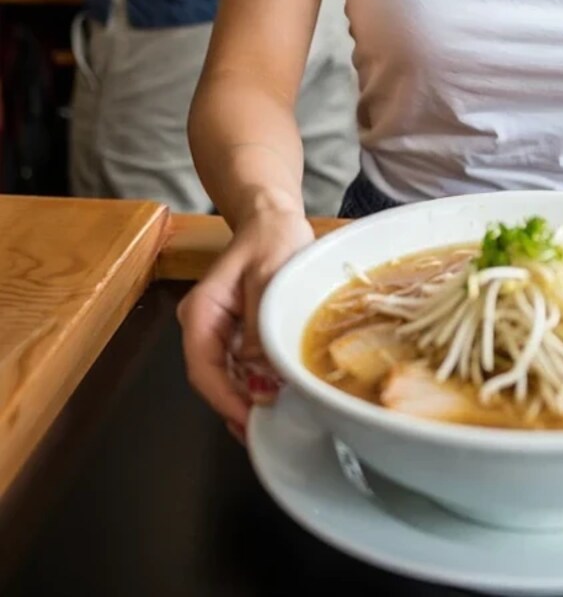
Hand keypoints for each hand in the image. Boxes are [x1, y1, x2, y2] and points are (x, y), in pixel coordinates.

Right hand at [177, 208, 314, 439]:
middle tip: (268, 431)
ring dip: (246, 398)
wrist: (273, 217)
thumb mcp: (270, 276)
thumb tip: (258, 374)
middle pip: (211, 378)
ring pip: (225, 376)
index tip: (249, 420)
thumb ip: (260, 325)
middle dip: (237, 406)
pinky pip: (239, 365)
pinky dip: (254, 382)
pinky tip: (275, 395)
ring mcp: (217, 331)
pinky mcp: (235, 332)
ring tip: (274, 421)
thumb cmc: (272, 238)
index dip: (224, 398)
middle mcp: (202, 325)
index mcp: (201, 311)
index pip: (202, 367)